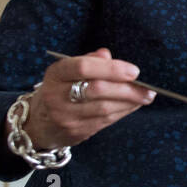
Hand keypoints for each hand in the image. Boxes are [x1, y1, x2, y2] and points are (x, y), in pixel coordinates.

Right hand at [16, 48, 153, 148]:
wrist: (38, 123)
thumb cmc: (60, 90)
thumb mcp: (67, 71)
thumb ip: (88, 61)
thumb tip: (107, 55)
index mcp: (55, 74)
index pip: (83, 67)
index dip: (111, 69)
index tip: (134, 71)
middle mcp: (56, 95)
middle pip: (97, 90)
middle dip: (127, 89)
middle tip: (148, 89)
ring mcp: (65, 116)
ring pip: (104, 108)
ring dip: (130, 102)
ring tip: (145, 97)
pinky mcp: (75, 131)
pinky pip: (105, 121)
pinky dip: (123, 112)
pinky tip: (133, 106)